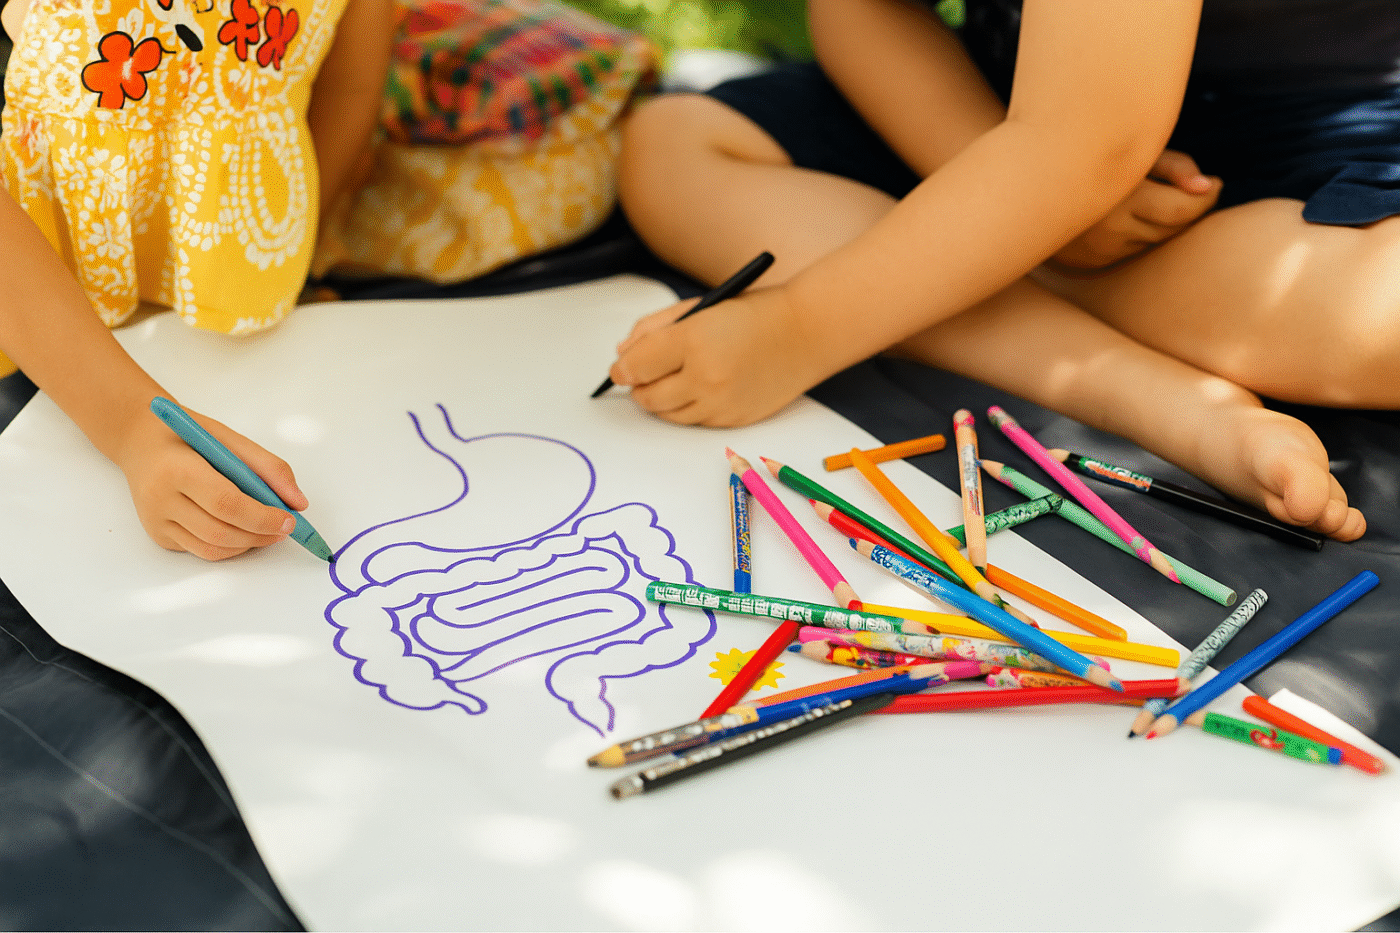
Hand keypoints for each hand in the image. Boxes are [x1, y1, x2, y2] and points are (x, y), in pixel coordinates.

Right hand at [117, 406, 308, 559]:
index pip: (227, 504)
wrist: (140, 442)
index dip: (263, 517)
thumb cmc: (189, 437)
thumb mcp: (230, 439)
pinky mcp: (158, 535)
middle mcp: (160, 499)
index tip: (290, 520)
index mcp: (178, 468)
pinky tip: (242, 531)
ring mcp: (156, 521)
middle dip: (261, 535)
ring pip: (212, 549)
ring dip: (248, 545)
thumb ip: (269, 468)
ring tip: (268, 531)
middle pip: (220, 531)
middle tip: (286, 529)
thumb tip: (298, 503)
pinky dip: (229, 546)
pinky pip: (201, 550)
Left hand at [609, 286, 826, 426]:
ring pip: (668, 415)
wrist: (806, 333)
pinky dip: (688, 409)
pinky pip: (695, 422)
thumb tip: (622, 354)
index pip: (636, 366)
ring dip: (661, 400)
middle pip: (647, 397)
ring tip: (670, 381)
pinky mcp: (733, 420)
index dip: (621, 368)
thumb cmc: (752, 313)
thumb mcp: (699, 307)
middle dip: (638, 386)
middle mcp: (704, 377)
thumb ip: (654, 328)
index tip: (620, 368)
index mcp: (692, 340)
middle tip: (642, 376)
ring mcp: (720, 403)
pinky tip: (699, 389)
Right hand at [1050, 150, 1220, 271]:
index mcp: (1121, 197)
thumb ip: (1175, 165)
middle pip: (1173, 228)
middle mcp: (1109, 230)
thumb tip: (1209, 186)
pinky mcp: (1092, 264)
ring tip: (1153, 196)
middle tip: (1189, 188)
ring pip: (1155, 242)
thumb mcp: (1133, 151)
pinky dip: (1139, 235)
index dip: (1207, 197)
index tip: (1215, 182)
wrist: (1028, 187)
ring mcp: (1099, 251)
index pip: (1184, 209)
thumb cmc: (1090, 157)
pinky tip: (1128, 215)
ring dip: (1165, 223)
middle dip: (1189, 209)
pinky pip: (1132, 252)